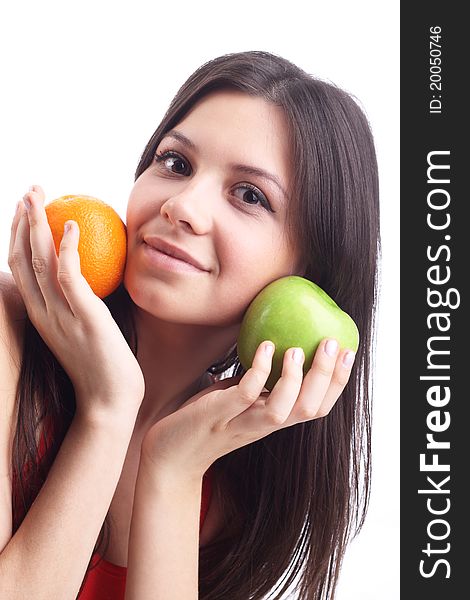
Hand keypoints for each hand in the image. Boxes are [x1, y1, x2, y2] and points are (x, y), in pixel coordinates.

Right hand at [8, 186, 144, 419]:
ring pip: (39, 261)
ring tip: (39, 196)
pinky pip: (70, 276)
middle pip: (21, 258)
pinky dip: (67, 248)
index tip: (24, 211)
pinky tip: (72, 225)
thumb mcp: (83, 328)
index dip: (17, 236)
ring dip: (36, 225)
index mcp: (40, 314)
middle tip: (30, 191)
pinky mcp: (84, 316)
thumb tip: (91, 279)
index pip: (19, 268)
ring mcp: (60, 314)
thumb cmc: (102, 365)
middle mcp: (42, 312)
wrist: (109, 401)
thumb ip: (79, 304)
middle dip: (22, 221)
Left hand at [141, 339, 355, 479]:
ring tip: (297, 349)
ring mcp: (240, 423)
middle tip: (333, 343)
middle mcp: (262, 426)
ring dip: (294, 379)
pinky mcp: (217, 416)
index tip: (348, 352)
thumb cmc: (204, 420)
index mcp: (272, 420)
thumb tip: (274, 342)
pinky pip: (245, 395)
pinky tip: (264, 347)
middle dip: (327, 377)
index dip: (337, 383)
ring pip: (282, 410)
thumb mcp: (237, 398)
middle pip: (308, 410)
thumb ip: (257, 381)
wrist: (168, 456)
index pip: (317, 408)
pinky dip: (259, 371)